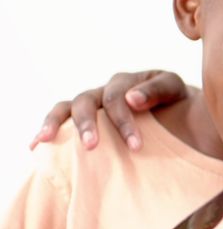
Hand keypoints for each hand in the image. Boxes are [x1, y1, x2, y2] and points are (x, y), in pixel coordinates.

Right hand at [30, 70, 188, 151]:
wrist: (181, 110)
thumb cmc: (177, 101)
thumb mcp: (174, 89)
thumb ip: (157, 90)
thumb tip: (132, 99)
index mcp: (127, 81)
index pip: (117, 98)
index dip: (123, 122)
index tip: (135, 146)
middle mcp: (105, 90)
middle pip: (86, 101)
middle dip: (87, 124)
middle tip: (91, 146)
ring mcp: (93, 103)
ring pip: (67, 107)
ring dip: (56, 123)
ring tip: (46, 140)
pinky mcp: (87, 118)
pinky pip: (61, 119)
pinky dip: (48, 129)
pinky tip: (36, 145)